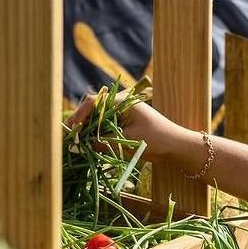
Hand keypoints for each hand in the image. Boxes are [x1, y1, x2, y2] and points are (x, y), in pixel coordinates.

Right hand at [65, 88, 181, 161]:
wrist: (176, 146)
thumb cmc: (156, 140)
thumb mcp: (127, 141)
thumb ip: (103, 141)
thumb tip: (82, 143)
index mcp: (122, 102)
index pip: (93, 102)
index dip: (79, 114)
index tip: (73, 129)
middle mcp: (120, 105)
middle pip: (93, 110)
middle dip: (80, 123)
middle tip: (71, 138)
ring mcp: (122, 114)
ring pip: (97, 119)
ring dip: (88, 130)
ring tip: (78, 142)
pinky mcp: (124, 125)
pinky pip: (105, 126)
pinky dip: (97, 134)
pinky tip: (90, 144)